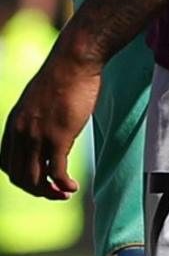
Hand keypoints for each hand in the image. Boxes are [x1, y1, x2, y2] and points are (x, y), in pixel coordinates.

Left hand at [2, 49, 104, 198]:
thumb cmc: (63, 77)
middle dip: (36, 191)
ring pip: (34, 178)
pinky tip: (73, 186)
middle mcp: (21, 133)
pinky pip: (56, 171)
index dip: (22, 178)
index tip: (41, 179)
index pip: (7, 164)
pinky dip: (63, 185)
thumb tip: (47, 126)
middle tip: (55, 193)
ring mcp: (38, 136)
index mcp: (14, 125)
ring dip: (49, 192)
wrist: (73, 62)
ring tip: (65, 193)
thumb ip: (37, 118)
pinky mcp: (59, 136)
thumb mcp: (39, 101)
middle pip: (19, 176)